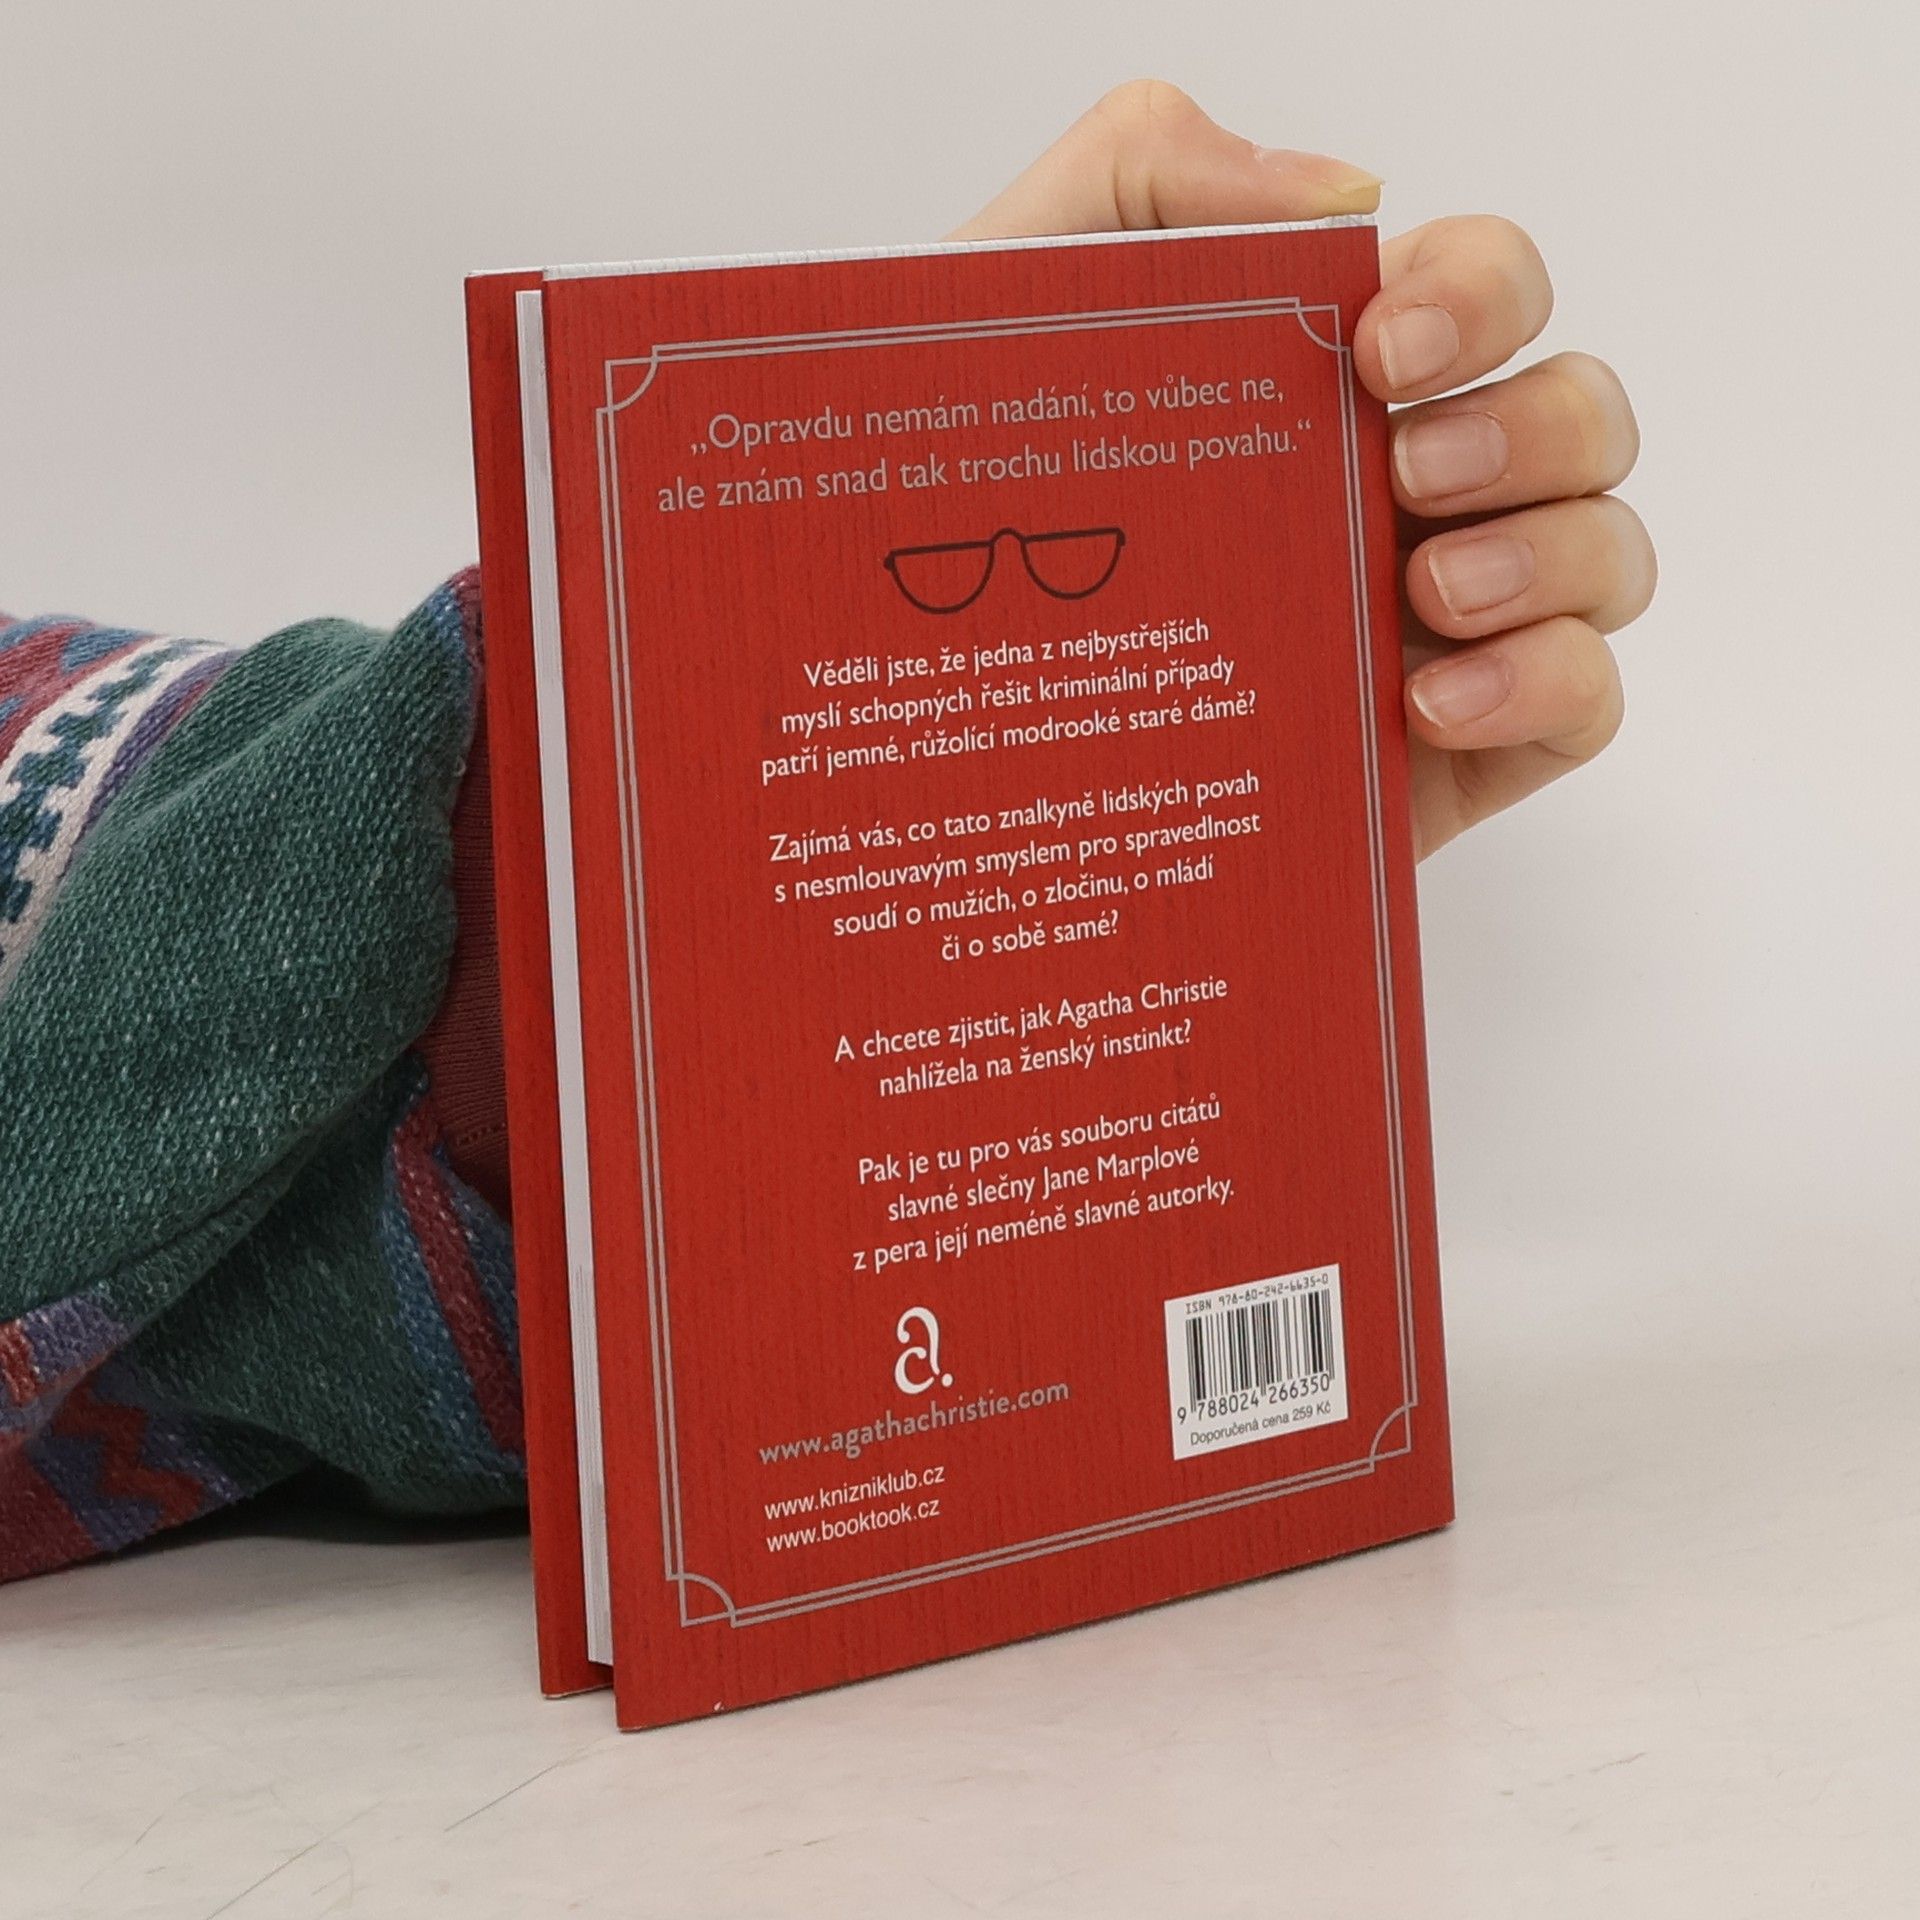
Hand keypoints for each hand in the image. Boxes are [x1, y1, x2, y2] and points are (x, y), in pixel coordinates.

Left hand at [950, 82, 1653, 857]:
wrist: (931, 709)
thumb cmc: (965, 500)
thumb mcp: (1013, 301)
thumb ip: (1146, 173)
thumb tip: (1351, 192)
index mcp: (1334, 381)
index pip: (1487, 289)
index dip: (1481, 294)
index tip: (1378, 350)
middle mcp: (1408, 492)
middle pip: (1580, 416)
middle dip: (1530, 427)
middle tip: (1405, 473)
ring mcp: (1439, 623)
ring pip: (1606, 552)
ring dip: (1552, 555)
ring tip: (1426, 594)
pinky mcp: (1447, 747)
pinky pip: (1585, 698)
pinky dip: (1546, 682)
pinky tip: (1429, 703)